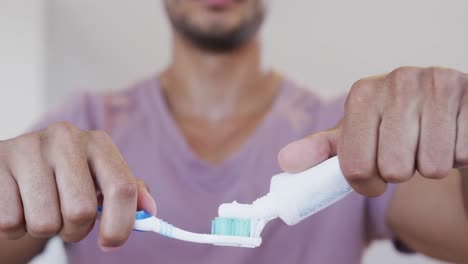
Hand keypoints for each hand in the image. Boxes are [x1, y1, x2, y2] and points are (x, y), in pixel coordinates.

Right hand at [0, 122, 155, 249]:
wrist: (16, 168)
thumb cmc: (67, 180)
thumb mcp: (100, 180)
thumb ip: (130, 193)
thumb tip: (150, 212)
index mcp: (98, 143)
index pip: (122, 188)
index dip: (121, 224)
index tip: (110, 242)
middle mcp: (65, 137)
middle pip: (81, 211)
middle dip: (76, 231)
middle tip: (68, 222)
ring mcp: (28, 147)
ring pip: (44, 222)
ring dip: (45, 229)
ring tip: (42, 209)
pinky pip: (10, 222)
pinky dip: (15, 226)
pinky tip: (18, 204)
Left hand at [279, 66, 467, 196]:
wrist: (439, 106)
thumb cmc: (389, 125)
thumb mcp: (352, 135)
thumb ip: (319, 150)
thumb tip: (284, 161)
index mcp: (362, 94)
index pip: (355, 167)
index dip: (364, 184)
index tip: (372, 176)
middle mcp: (398, 82)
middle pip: (394, 169)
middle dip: (398, 172)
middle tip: (403, 153)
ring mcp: (437, 85)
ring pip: (431, 167)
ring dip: (428, 165)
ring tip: (425, 141)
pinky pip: (462, 154)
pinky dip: (456, 154)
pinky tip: (448, 133)